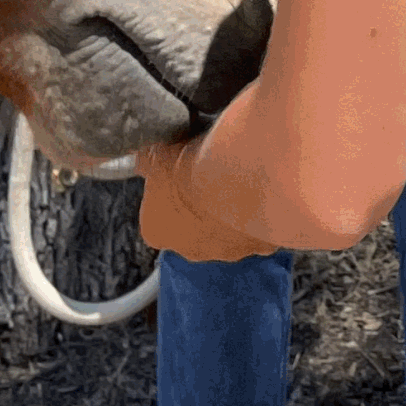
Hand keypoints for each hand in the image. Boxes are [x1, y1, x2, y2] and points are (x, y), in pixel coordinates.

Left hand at [134, 137, 269, 264]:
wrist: (239, 178)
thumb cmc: (191, 168)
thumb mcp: (157, 154)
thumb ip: (148, 160)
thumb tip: (143, 157)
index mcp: (155, 230)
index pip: (157, 210)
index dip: (168, 186)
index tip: (180, 167)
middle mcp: (188, 249)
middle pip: (192, 224)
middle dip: (202, 201)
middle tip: (211, 170)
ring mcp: (226, 252)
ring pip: (227, 228)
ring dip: (232, 207)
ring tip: (240, 174)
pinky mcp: (259, 247)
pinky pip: (258, 226)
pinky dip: (260, 210)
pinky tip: (262, 186)